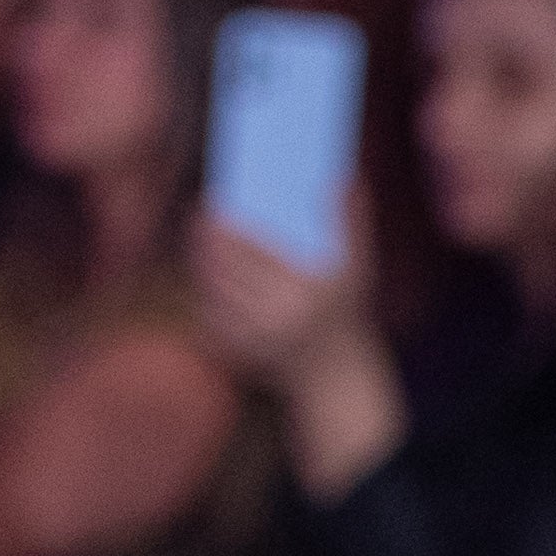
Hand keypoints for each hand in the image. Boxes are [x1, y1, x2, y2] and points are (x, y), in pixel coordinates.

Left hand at [191, 203, 364, 383]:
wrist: (334, 377)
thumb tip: (342, 178)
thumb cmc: (347, 313)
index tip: (212, 206)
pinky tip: (203, 271)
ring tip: (196, 237)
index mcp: (305, 292)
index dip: (227, 229)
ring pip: (212, 290)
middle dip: (206, 241)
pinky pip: (209, 314)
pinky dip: (204, 291)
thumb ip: (352, 222)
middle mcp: (275, 317)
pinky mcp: (237, 351)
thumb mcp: (359, 269)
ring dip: (200, 262)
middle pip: (226, 270)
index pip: (254, 254)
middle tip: (196, 215)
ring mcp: (253, 338)